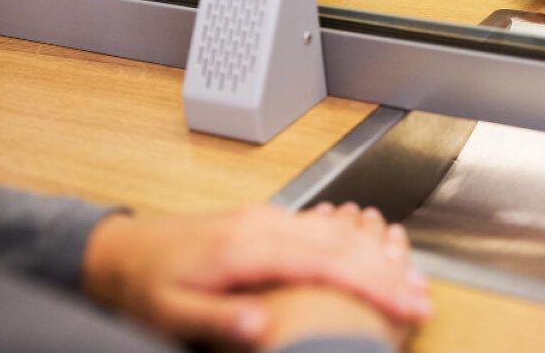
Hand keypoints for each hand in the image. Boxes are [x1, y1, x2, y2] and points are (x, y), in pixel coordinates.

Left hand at [83, 202, 429, 346]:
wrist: (121, 248)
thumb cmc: (145, 282)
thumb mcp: (168, 310)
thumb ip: (215, 318)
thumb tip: (261, 325)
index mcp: (246, 247)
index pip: (326, 264)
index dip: (372, 284)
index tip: (406, 303)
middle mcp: (263, 225)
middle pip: (341, 245)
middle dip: (388, 272)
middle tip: (423, 299)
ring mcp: (267, 219)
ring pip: (336, 232)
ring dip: (377, 255)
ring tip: (411, 281)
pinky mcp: (265, 220)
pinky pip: (321, 228)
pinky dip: (354, 243)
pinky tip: (372, 256)